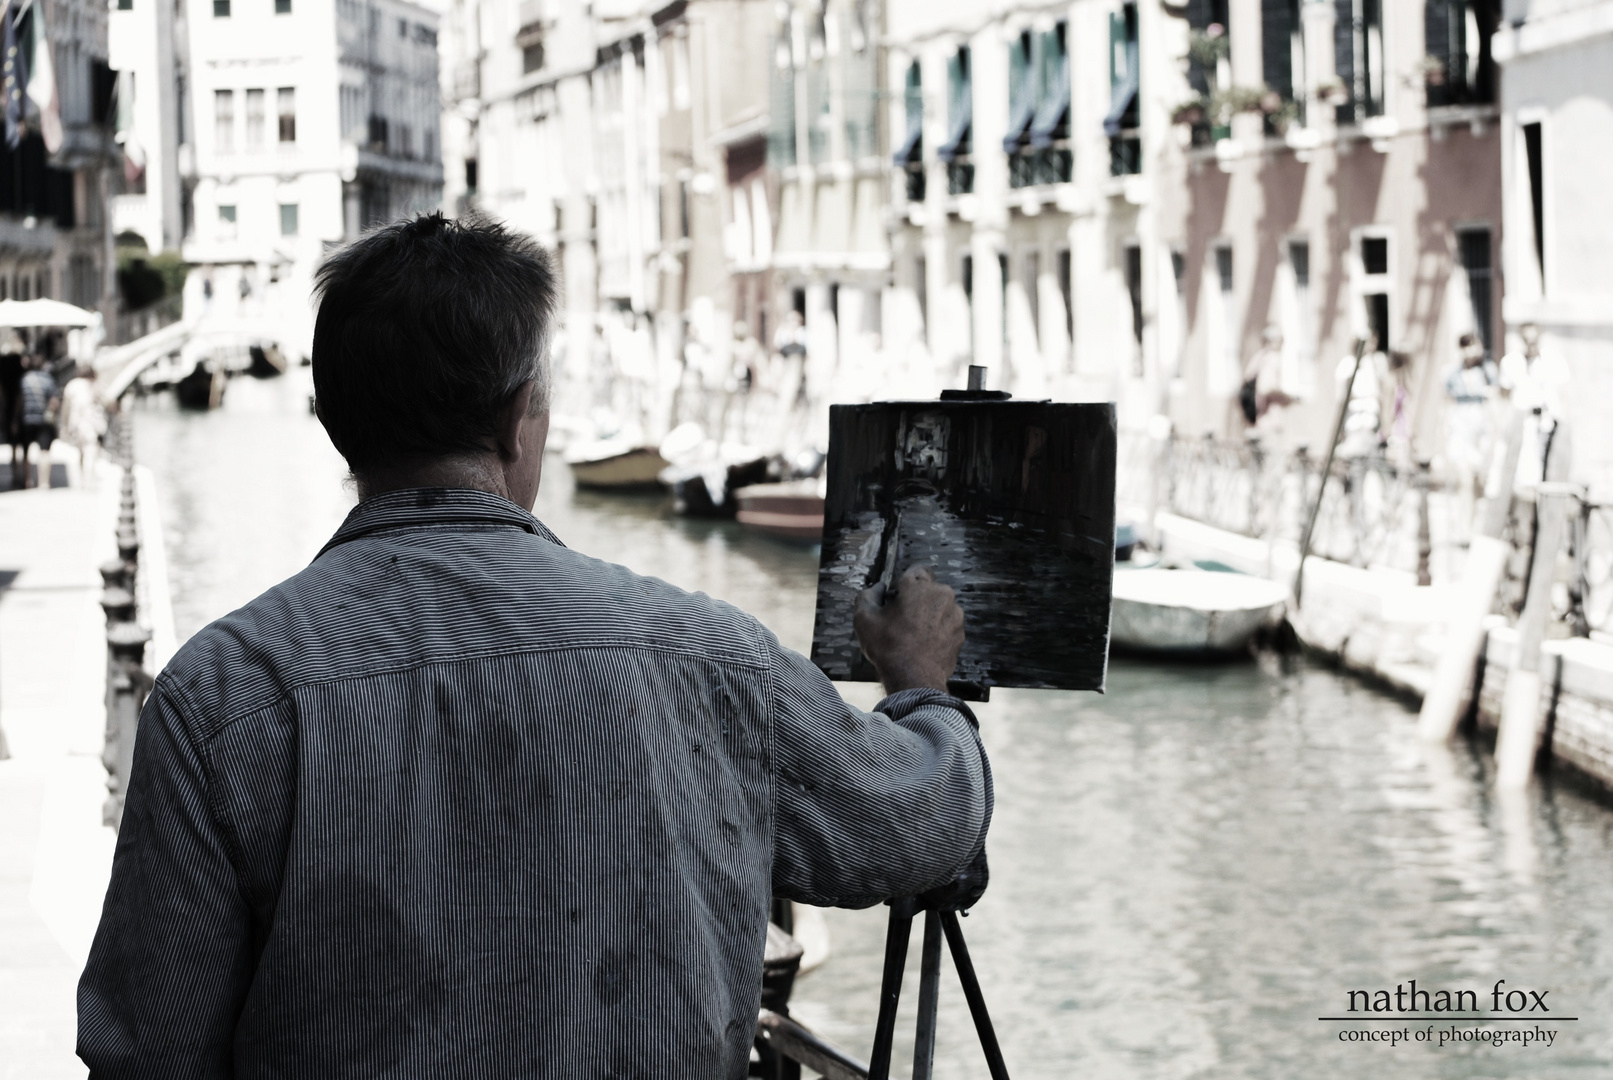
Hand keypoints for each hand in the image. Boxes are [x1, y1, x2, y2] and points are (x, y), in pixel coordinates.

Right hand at [854, 564, 964, 694]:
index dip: (905, 583)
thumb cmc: (888, 647)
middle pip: (929, 590)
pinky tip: (925, 645)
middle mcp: (941, 595)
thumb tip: (878, 589)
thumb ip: (868, 595)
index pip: (917, 571)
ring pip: (940, 607)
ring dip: (930, 615)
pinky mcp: (960, 633)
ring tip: (914, 636)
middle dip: (918, 600)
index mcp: (919, 586)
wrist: (914, 679)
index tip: (897, 597)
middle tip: (902, 620)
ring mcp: (955, 614)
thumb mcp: (863, 619)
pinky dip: (939, 631)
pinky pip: (948, 625)